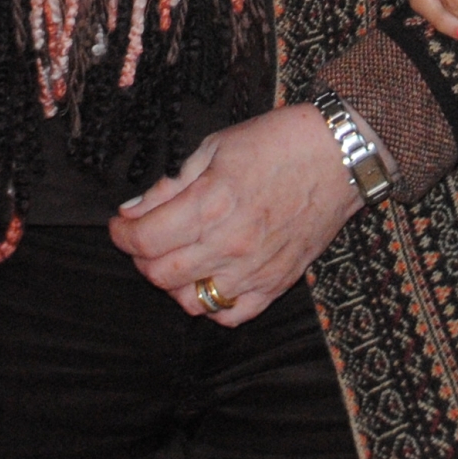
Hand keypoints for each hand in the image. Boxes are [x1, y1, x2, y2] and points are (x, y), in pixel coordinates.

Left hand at [108, 100, 355, 326]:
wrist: (337, 155)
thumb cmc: (278, 143)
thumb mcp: (214, 148)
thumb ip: (171, 185)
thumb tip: (134, 209)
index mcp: (211, 205)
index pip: (146, 239)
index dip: (122, 234)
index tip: (120, 225)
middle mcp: (230, 244)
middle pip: (161, 274)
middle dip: (140, 257)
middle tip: (142, 239)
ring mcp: (254, 269)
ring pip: (191, 302)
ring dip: (172, 283)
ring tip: (174, 259)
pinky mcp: (276, 283)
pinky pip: (232, 315)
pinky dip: (212, 306)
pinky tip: (208, 280)